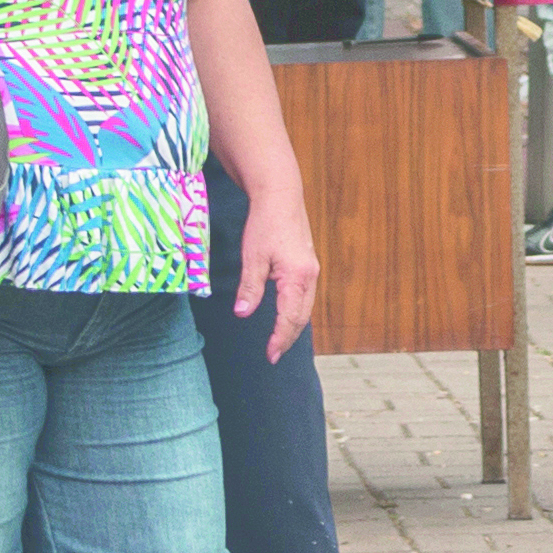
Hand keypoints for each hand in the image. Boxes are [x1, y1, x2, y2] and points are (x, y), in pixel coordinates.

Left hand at [231, 187, 321, 356]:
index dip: (280, 338)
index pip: (289, 317)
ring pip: (305, 307)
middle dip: (288, 338)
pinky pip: (304, 296)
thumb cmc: (265, 223)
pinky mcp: (307, 265)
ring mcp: (311, 270)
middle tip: (273, 355)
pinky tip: (287, 317)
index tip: (270, 355)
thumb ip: (249, 288)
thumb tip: (242, 313)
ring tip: (279, 342)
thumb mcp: (252, 257)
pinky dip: (296, 311)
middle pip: (302, 317)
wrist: (281, 196)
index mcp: (297, 277)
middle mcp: (310, 276)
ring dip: (293, 326)